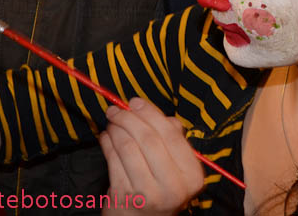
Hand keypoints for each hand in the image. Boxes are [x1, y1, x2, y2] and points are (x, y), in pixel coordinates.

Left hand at [99, 97, 204, 215]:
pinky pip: (113, 159)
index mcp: (192, 175)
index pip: (171, 135)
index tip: (135, 101)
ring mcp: (148, 193)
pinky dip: (106, 143)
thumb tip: (153, 110)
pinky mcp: (125, 196)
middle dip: (128, 118)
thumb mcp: (175, 166)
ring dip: (115, 129)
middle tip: (116, 109)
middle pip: (148, 138)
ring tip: (111, 123)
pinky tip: (106, 137)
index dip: (150, 114)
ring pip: (128, 147)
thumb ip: (171, 137)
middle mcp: (174, 186)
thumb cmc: (159, 187)